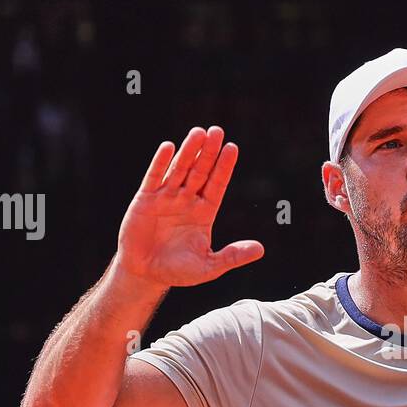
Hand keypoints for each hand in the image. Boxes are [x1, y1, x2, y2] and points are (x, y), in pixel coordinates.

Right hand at [116, 126, 263, 287]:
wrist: (146, 274)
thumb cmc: (178, 271)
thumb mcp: (209, 266)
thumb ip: (233, 256)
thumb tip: (261, 249)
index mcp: (204, 213)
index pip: (217, 184)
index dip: (224, 167)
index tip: (233, 148)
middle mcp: (187, 201)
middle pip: (200, 171)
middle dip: (209, 152)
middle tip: (218, 131)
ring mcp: (166, 198)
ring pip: (179, 170)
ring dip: (188, 151)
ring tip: (198, 133)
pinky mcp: (145, 200)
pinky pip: (154, 177)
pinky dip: (161, 163)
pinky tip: (169, 147)